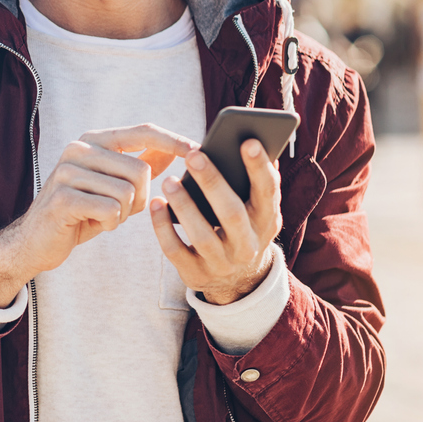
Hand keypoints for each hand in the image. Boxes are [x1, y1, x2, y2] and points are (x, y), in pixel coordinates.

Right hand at [0, 124, 196, 307]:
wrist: (36, 241)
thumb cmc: (80, 212)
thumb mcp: (112, 186)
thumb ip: (138, 165)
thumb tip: (172, 151)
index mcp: (93, 140)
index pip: (142, 131)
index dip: (173, 140)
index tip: (198, 151)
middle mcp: (78, 148)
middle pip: (141, 170)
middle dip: (141, 198)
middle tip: (120, 210)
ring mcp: (67, 171)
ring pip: (128, 192)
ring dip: (123, 214)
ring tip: (103, 216)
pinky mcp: (62, 197)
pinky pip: (110, 210)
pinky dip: (109, 224)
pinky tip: (92, 224)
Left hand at [149, 139, 282, 304]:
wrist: (238, 280)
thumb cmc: (242, 226)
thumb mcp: (256, 208)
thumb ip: (255, 181)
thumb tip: (258, 142)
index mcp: (267, 221)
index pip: (268, 193)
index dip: (259, 168)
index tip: (248, 141)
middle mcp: (249, 245)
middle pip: (232, 214)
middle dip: (213, 183)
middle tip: (193, 155)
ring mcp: (222, 263)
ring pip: (203, 235)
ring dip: (185, 206)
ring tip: (168, 181)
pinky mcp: (196, 274)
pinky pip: (175, 250)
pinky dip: (163, 227)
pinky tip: (154, 204)